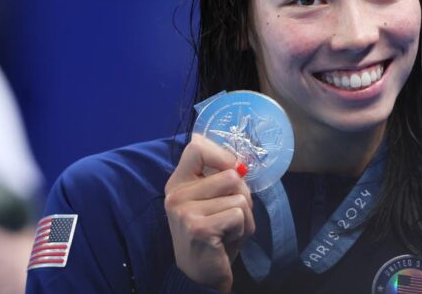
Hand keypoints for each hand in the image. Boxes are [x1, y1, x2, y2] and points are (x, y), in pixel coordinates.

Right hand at [165, 134, 254, 291]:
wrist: (202, 275)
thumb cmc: (213, 234)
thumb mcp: (211, 201)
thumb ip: (220, 178)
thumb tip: (240, 163)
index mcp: (178, 183)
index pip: (197, 147)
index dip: (222, 155)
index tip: (233, 170)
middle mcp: (176, 195)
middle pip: (231, 174)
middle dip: (243, 196)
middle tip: (230, 216)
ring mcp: (185, 211)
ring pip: (240, 196)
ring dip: (245, 216)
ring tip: (229, 229)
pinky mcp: (199, 228)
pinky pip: (239, 215)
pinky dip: (243, 228)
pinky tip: (228, 240)